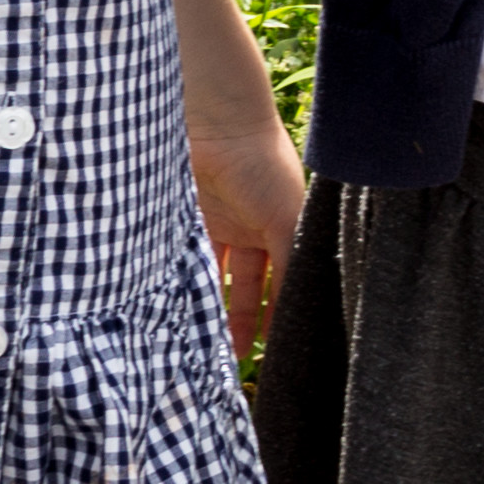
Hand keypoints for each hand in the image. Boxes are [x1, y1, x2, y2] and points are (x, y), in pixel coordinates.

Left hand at [191, 120, 307, 355]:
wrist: (217, 126)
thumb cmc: (263, 165)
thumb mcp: (287, 218)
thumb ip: (292, 264)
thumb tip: (300, 310)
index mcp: (280, 226)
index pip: (283, 279)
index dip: (281, 310)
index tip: (278, 348)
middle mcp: (249, 228)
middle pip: (247, 284)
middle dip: (243, 318)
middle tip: (236, 357)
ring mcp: (215, 225)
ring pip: (213, 278)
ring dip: (212, 308)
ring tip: (207, 345)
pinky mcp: (184, 222)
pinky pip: (186, 262)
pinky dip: (186, 285)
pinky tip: (184, 312)